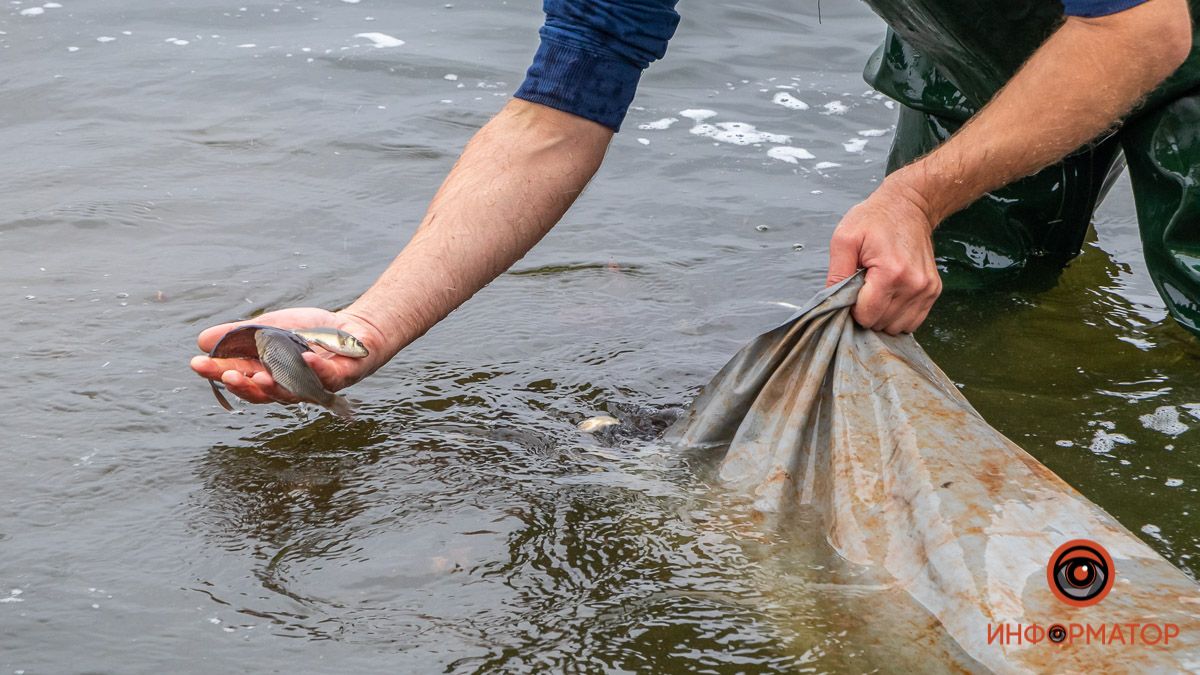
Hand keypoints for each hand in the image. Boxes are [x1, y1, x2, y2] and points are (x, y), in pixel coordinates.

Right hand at [190, 307, 387, 404]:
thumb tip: (202, 340)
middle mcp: (291, 387)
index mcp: (270, 376)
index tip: (197, 364)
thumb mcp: (269, 328)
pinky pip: (330, 377)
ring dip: (276, 386)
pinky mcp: (342, 377)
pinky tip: (306, 358)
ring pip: (294, 393)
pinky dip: (318, 369)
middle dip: (242, 385)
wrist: (353, 328)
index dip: (219, 374)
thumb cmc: (309, 333)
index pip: (241, 379)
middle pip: (263, 393)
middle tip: (226, 374)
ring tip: (258, 376)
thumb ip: (239, 335)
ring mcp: (316, 385)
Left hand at [825, 181, 941, 334]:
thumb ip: (836, 273)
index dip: (852, 309)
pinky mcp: (934, 291)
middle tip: (863, 288)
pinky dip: (898, 315)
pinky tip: (889, 296)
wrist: (909, 206)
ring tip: (877, 291)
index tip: (851, 291)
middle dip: (866, 312)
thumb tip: (832, 302)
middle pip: (881, 324)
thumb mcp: (844, 238)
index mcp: (891, 273)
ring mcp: (927, 289)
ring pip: (897, 327)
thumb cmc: (874, 219)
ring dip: (882, 316)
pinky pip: (912, 321)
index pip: (866, 316)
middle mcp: (914, 285)